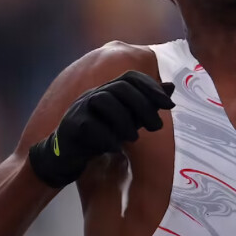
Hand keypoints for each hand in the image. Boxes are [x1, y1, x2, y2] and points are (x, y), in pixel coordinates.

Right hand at [28, 71, 174, 188]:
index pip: (130, 77)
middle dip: (142, 105)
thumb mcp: (127, 121)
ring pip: (103, 101)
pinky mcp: (70, 127)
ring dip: (123, 119)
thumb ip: (146, 105)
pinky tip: (115, 148)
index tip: (170, 105)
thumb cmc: (98, 137)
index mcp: (107, 91)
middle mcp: (93, 95)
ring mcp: (79, 109)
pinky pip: (89, 125)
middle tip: (157, 127)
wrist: (65, 158)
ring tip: (134, 138)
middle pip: (119, 87)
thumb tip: (171, 87)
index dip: (151, 87)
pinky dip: (105, 137)